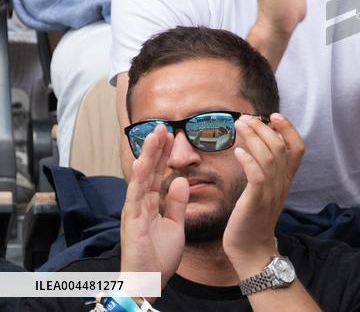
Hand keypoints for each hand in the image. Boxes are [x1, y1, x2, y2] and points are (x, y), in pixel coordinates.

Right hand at [120, 126, 186, 289]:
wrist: (149, 282)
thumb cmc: (159, 258)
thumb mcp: (175, 224)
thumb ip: (176, 203)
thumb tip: (179, 180)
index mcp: (150, 204)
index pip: (158, 173)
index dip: (164, 155)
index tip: (170, 135)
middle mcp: (139, 204)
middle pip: (148, 171)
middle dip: (155, 149)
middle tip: (162, 126)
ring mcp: (133, 211)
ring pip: (140, 178)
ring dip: (147, 156)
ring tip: (154, 135)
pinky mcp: (131, 222)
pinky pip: (135, 197)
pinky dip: (137, 179)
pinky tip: (140, 163)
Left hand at [223, 113, 304, 275]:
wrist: (251, 248)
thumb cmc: (253, 217)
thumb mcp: (264, 190)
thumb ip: (265, 169)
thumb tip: (256, 145)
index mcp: (286, 179)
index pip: (298, 148)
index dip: (289, 129)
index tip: (274, 115)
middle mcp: (282, 183)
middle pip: (281, 147)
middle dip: (263, 128)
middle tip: (246, 117)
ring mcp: (271, 192)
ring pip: (270, 156)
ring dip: (254, 138)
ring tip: (240, 126)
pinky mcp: (257, 201)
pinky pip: (257, 175)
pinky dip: (249, 160)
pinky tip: (238, 152)